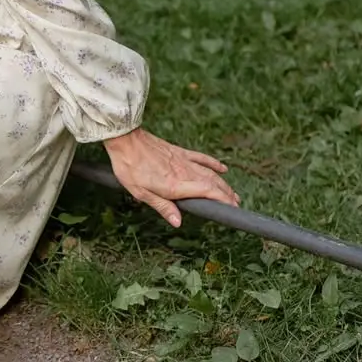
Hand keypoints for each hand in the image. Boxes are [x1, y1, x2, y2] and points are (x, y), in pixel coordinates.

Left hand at [102, 128, 239, 227]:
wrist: (125, 139)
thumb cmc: (129, 166)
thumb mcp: (140, 192)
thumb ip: (162, 207)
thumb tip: (178, 222)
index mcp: (175, 185)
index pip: (208, 192)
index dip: (223, 200)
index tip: (233, 209)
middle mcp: (184, 172)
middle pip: (212, 183)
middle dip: (227, 194)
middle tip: (237, 205)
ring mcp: (183, 160)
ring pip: (209, 173)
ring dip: (223, 183)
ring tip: (233, 193)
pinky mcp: (179, 151)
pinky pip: (201, 158)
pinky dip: (214, 164)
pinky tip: (223, 168)